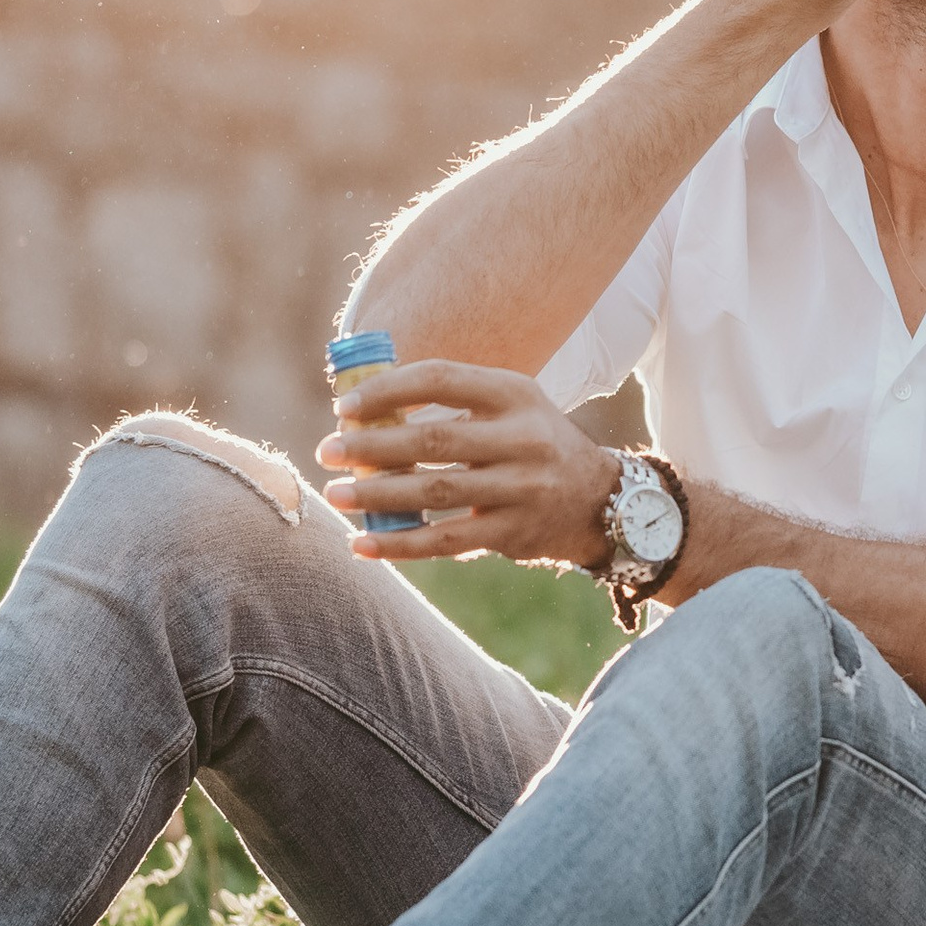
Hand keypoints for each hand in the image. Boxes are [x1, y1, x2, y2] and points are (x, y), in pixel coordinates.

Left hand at [318, 359, 620, 566]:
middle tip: (327, 451)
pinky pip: (446, 540)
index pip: (441, 380)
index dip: (387, 390)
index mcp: (515, 393)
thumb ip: (453, 402)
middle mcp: (524, 437)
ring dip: (377, 496)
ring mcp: (522, 487)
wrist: (598, 499)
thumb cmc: (532, 443)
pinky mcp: (515, 532)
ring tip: (336, 495)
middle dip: (372, 446)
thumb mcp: (510, 406)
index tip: (345, 407)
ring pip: (435, 492)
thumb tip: (363, 412)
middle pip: (433, 439)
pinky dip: (400, 544)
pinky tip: (362, 545)